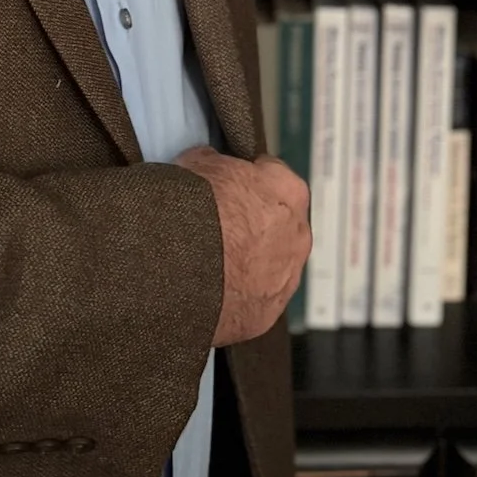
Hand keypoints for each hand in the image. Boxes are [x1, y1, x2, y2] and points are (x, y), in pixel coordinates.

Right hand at [175, 146, 310, 346]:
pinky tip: (211, 289)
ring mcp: (286, 278)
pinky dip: (238, 294)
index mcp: (288, 191)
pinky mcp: (268, 314)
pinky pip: (255, 299)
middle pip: (278, 224)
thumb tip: (214, 165)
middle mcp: (298, 235)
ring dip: (250, 262)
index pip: (273, 176)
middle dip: (255, 224)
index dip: (247, 181)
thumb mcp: (198, 162)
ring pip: (272, 265)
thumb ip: (217, 164)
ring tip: (212, 262)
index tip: (227, 189)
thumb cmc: (193, 208)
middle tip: (220, 226)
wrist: (178, 268)